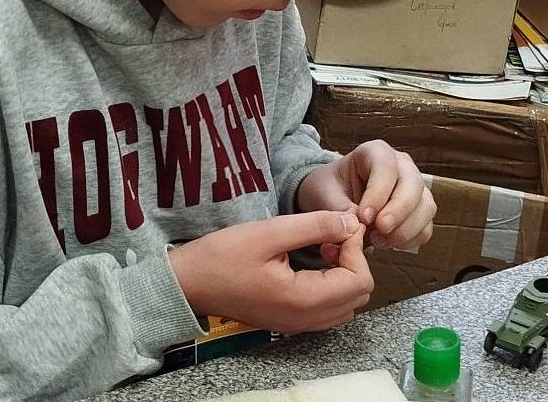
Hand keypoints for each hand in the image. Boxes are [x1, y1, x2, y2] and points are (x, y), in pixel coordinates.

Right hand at [168, 211, 372, 334]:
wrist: (188, 283)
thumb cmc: (222, 256)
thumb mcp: (269, 232)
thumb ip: (315, 226)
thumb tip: (350, 222)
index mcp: (303, 300)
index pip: (358, 280)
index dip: (355, 248)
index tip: (338, 224)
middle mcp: (305, 319)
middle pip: (358, 294)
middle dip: (352, 260)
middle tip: (330, 235)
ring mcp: (297, 324)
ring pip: (345, 304)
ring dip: (343, 273)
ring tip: (321, 247)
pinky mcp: (288, 321)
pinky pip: (328, 309)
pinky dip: (331, 285)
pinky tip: (311, 262)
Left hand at [296, 140, 434, 251]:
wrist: (333, 199)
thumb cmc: (328, 189)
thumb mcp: (324, 194)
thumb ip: (339, 208)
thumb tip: (358, 224)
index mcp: (374, 152)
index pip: (386, 167)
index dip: (378, 193)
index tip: (364, 216)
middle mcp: (401, 165)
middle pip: (413, 184)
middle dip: (398, 211)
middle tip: (379, 231)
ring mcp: (414, 187)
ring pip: (426, 206)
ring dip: (405, 229)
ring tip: (377, 241)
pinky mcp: (419, 210)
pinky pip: (426, 227)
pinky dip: (410, 240)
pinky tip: (387, 244)